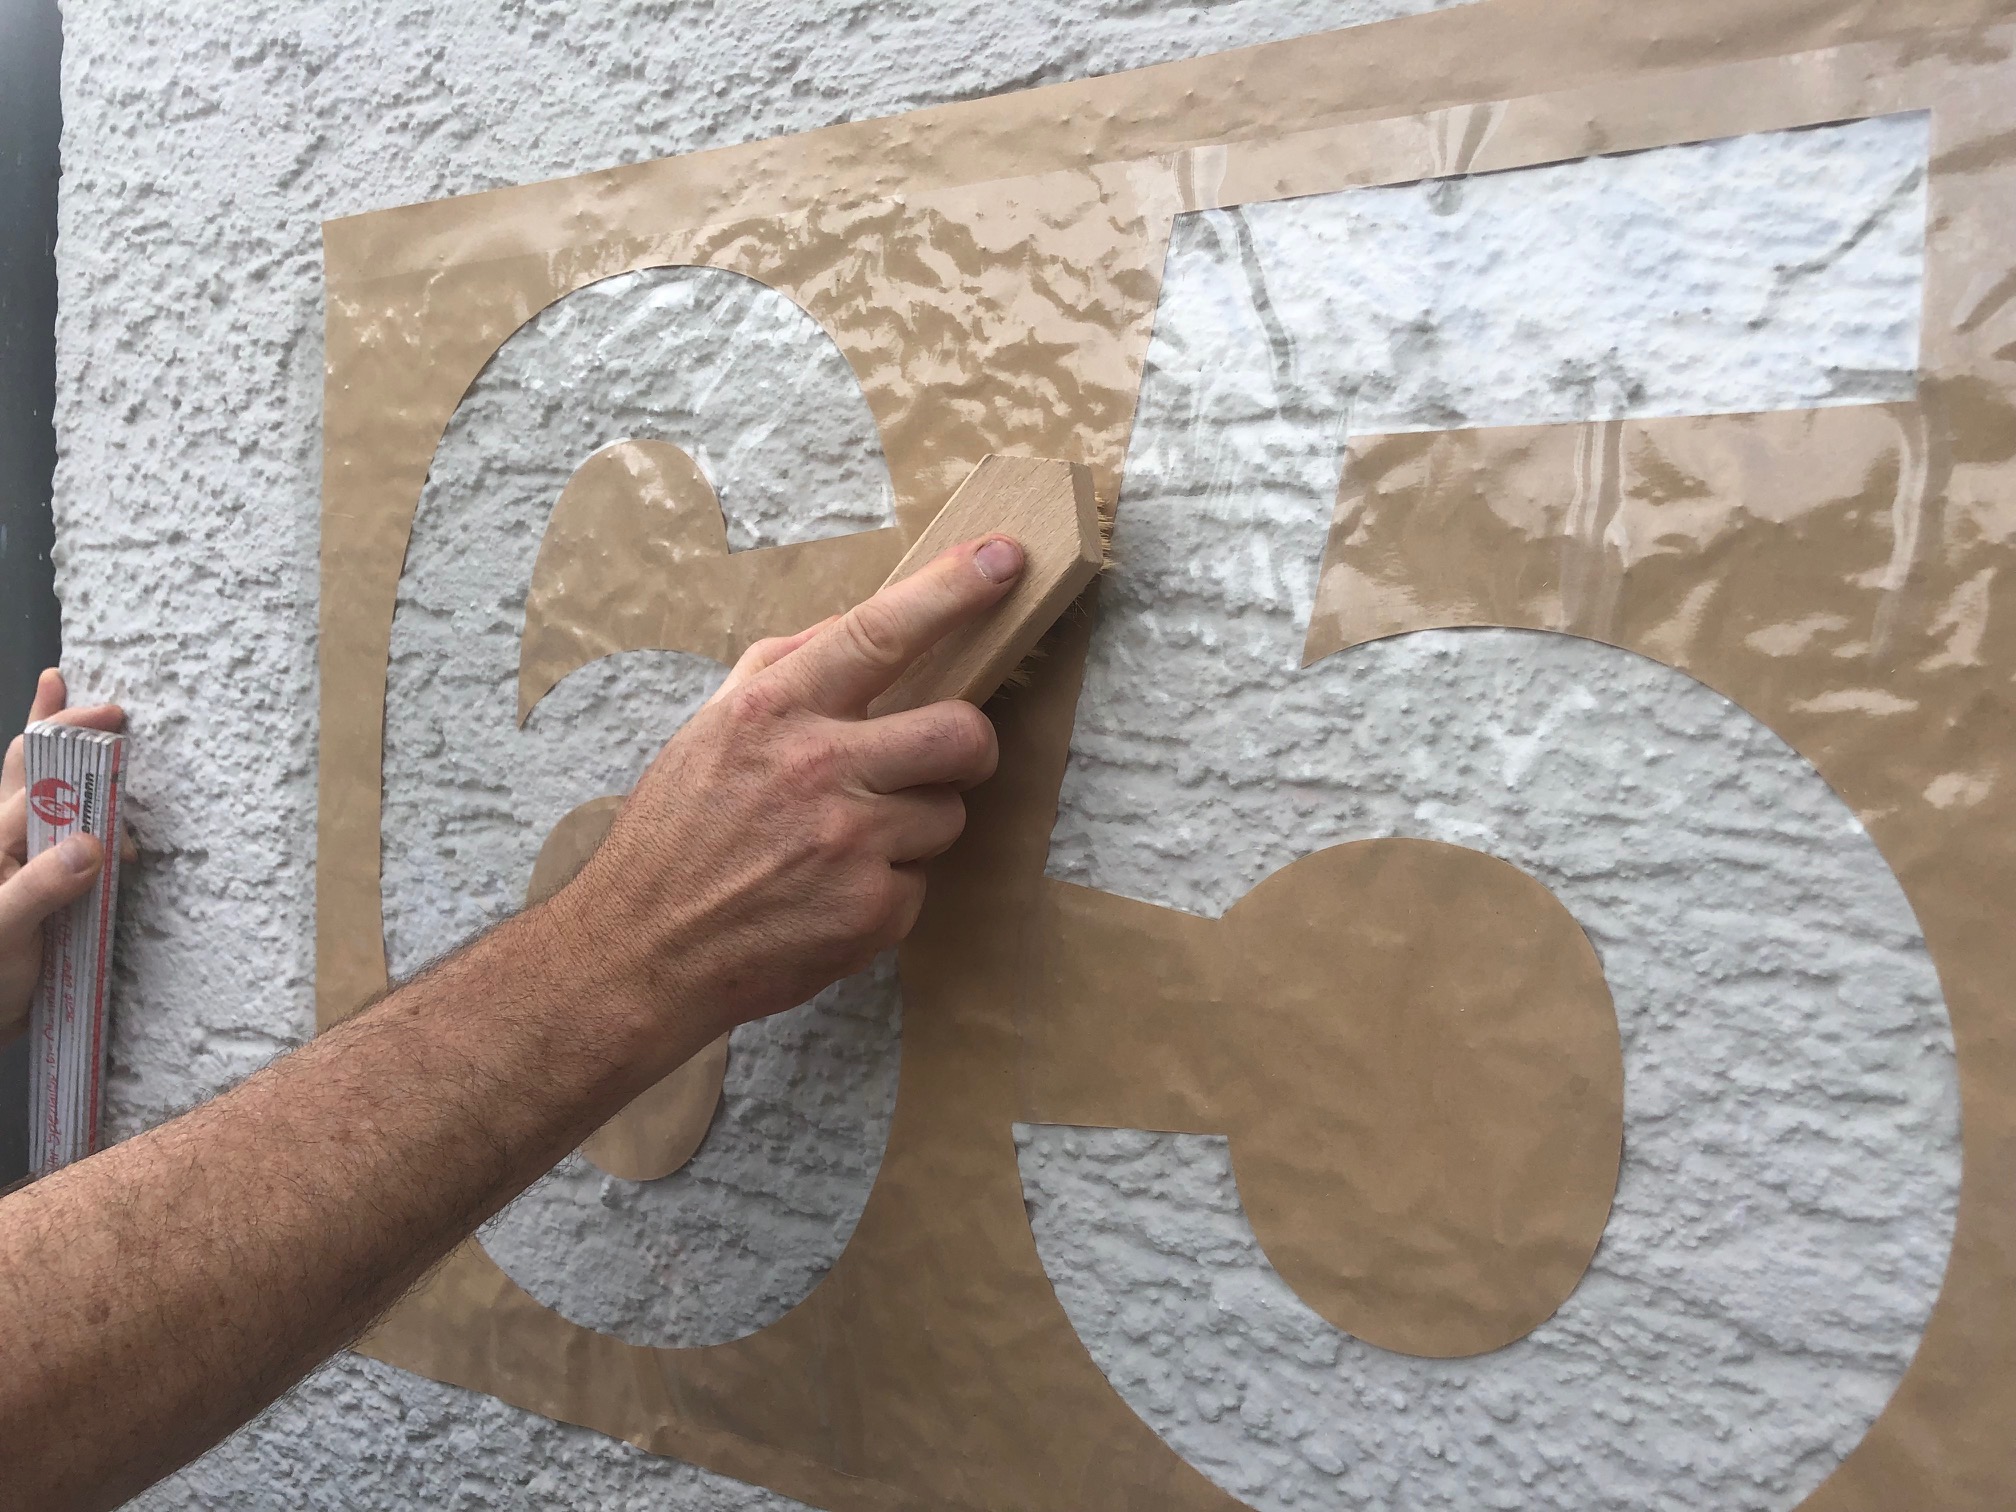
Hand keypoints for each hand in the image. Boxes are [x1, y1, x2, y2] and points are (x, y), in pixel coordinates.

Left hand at [1, 671, 127, 1043]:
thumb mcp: (2, 931)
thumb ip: (40, 885)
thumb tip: (94, 841)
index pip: (40, 781)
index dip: (74, 745)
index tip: (112, 719)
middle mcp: (6, 846)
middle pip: (29, 771)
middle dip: (52, 728)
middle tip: (71, 688)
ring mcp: (23, 867)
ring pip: (41, 799)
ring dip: (60, 759)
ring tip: (66, 714)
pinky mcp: (42, 893)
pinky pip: (67, 843)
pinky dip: (85, 816)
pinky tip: (97, 807)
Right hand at [554, 534, 1024, 1046]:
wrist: (642, 952)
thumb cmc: (676, 835)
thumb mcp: (710, 728)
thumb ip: (783, 667)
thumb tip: (855, 623)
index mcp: (774, 710)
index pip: (881, 631)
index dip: (953, 591)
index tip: (1003, 558)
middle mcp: (818, 768)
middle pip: (962, 732)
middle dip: (969, 745)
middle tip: (943, 757)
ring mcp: (850, 843)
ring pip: (948, 813)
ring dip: (915, 826)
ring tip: (845, 844)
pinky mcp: (873, 911)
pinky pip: (923, 882)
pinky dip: (889, 889)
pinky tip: (832, 894)